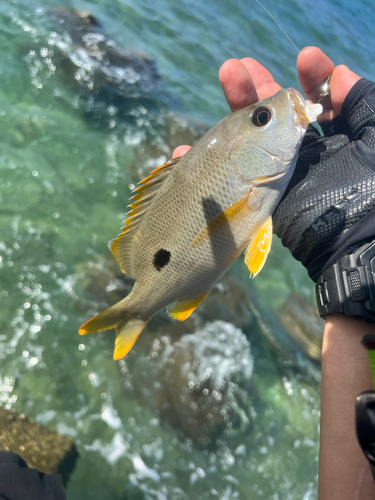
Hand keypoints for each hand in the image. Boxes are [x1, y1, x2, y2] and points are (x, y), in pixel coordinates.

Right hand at [175, 47, 374, 284]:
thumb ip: (364, 104)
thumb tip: (341, 74)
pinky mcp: (259, 194)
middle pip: (274, 114)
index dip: (311, 77)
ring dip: (231, 113)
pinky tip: (186, 149)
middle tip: (237, 66)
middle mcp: (303, 151)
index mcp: (334, 137)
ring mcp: (278, 173)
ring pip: (249, 140)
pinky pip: (231, 174)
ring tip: (223, 80)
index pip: (317, 101)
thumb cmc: (368, 191)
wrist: (350, 246)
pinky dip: (209, 162)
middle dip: (256, 87)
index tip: (304, 59)